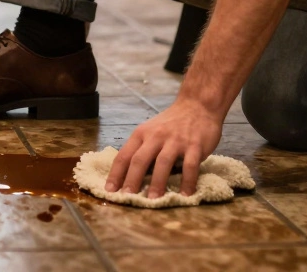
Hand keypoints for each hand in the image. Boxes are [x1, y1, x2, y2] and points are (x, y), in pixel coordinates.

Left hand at [105, 99, 223, 197]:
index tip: (109, 191)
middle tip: (127, 197)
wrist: (197, 105)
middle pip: (139, 160)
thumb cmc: (170, 123)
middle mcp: (156, 136)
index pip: (124, 156)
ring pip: (162, 162)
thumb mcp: (150, 131)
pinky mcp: (194, 145)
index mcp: (141, 134)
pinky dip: (187, 181)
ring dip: (157, 182)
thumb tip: (129, 177)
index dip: (115, 174)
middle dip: (132, 180)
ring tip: (153, 200)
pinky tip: (185, 195)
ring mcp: (175, 140)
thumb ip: (141, 150)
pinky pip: (190, 166)